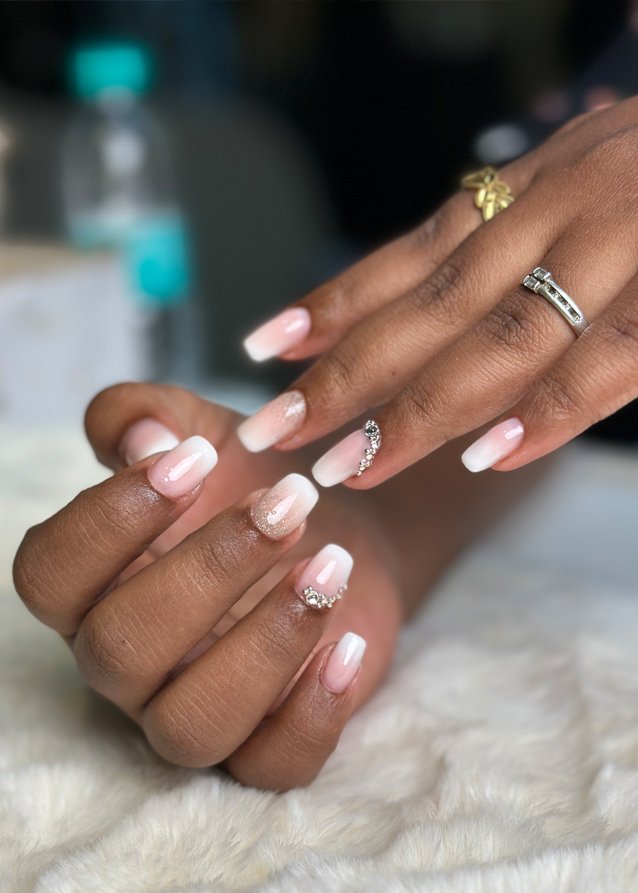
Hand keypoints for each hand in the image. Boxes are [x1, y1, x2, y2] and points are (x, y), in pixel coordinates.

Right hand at [13, 383, 400, 790]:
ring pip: (190, 724)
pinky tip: (348, 641)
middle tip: (289, 503)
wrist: (340, 522)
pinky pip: (272, 767)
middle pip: (121, 649)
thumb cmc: (251, 478)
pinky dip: (313, 713)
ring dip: (266, 642)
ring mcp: (195, 707)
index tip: (196, 456)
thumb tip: (142, 437)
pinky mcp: (267, 740)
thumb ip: (146, 414)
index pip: (49, 575)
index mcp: (96, 584)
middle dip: (208, 569)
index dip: (109, 518)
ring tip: (330, 565)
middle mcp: (130, 659)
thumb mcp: (201, 427)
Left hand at [239, 98, 637, 486]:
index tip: (263, 348)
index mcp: (525, 188)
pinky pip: (618, 351)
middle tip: (279, 434)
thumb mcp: (571, 185)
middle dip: (351, 375)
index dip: (335, 304)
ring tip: (356, 465)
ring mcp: (619, 236)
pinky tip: (491, 455)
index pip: (411, 255)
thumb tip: (424, 315)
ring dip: (424, 407)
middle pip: (434, 305)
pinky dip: (553, 406)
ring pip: (505, 334)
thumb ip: (505, 242)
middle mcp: (557, 206)